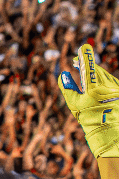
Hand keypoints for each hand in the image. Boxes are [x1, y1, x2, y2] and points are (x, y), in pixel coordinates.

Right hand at [57, 43, 118, 157]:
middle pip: (97, 69)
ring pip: (105, 75)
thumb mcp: (73, 104)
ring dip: (95, 72)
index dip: (85, 56)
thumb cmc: (88, 118)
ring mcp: (116, 89)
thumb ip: (67, 87)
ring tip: (85, 73)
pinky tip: (97, 83)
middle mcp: (108, 87)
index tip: (83, 48)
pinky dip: (102, 79)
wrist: (108, 131)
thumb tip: (64, 74)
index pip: (89, 67)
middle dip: (88, 64)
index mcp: (94, 89)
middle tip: (78, 61)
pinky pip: (110, 81)